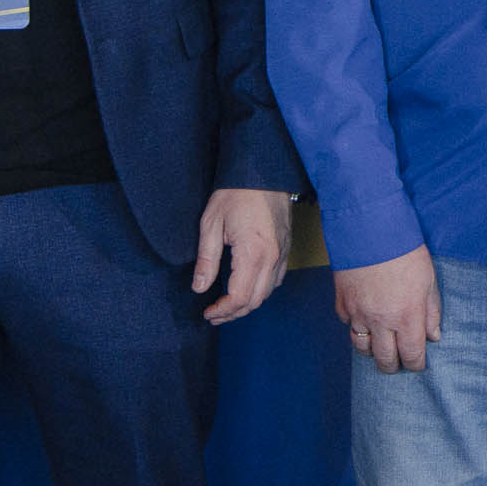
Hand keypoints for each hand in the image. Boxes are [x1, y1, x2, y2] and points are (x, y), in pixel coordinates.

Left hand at [193, 187, 292, 324]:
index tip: (207, 313)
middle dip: (234, 313)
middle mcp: (272, 257)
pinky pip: (276, 279)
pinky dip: (262, 290)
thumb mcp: (211, 224)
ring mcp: (282, 253)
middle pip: (256, 300)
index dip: (223, 311)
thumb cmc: (235, 194)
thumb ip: (206, 259)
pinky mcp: (286, 247)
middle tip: (214, 314)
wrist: (263, 171)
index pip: (240, 297)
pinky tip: (247, 287)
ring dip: (248, 304)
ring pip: (268, 292)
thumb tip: (199, 288)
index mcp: (253, 253)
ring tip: (227, 305)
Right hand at [335, 246, 441, 372]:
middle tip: (398, 363)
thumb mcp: (429, 279)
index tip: (418, 363)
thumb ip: (432, 311)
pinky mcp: (342, 304)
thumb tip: (433, 336)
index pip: (411, 355)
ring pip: (362, 349)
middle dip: (393, 365)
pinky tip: (365, 321)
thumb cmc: (405, 251)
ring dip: (373, 351)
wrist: (370, 229)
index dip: (416, 364)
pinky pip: (349, 327)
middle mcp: (381, 321)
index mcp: (407, 316)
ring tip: (381, 346)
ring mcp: (359, 314)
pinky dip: (357, 328)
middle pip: (385, 359)